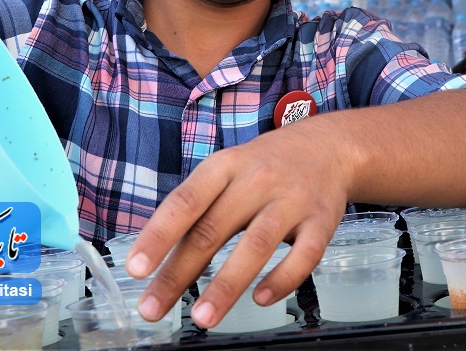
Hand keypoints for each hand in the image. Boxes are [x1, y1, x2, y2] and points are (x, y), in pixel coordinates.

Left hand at [124, 117, 352, 328]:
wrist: (329, 147)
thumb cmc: (267, 165)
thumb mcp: (228, 169)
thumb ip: (199, 207)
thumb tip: (158, 256)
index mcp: (226, 166)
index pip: (186, 201)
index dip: (159, 235)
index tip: (136, 268)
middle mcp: (258, 180)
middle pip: (213, 229)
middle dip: (179, 274)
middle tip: (152, 308)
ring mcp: (293, 200)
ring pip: (256, 245)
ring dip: (226, 285)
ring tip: (202, 317)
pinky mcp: (322, 220)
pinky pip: (304, 255)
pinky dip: (281, 279)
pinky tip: (260, 299)